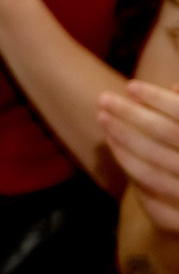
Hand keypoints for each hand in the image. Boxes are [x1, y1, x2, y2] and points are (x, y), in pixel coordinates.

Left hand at [102, 79, 178, 233]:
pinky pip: (150, 189)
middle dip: (130, 116)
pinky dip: (129, 166)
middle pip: (164, 136)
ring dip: (122, 140)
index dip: (157, 99)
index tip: (130, 86)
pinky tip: (114, 147)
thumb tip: (174, 85)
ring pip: (151, 165)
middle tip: (102, 99)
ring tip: (102, 118)